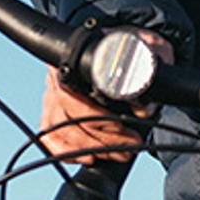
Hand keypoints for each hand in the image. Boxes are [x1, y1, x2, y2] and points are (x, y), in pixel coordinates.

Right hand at [36, 29, 173, 163]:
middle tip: (130, 146)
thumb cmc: (133, 44)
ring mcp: (52, 93)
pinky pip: (49, 136)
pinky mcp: (52, 108)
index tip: (123, 128)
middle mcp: (58, 75)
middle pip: (66, 118)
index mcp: (76, 58)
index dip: (98, 118)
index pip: (73, 95)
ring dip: (89, 149)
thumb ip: (151, 66)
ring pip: (58, 130)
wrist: (122, 43)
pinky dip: (65, 151)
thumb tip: (143, 108)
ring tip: (119, 153)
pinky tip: (86, 157)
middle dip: (101, 139)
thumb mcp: (149, 45)